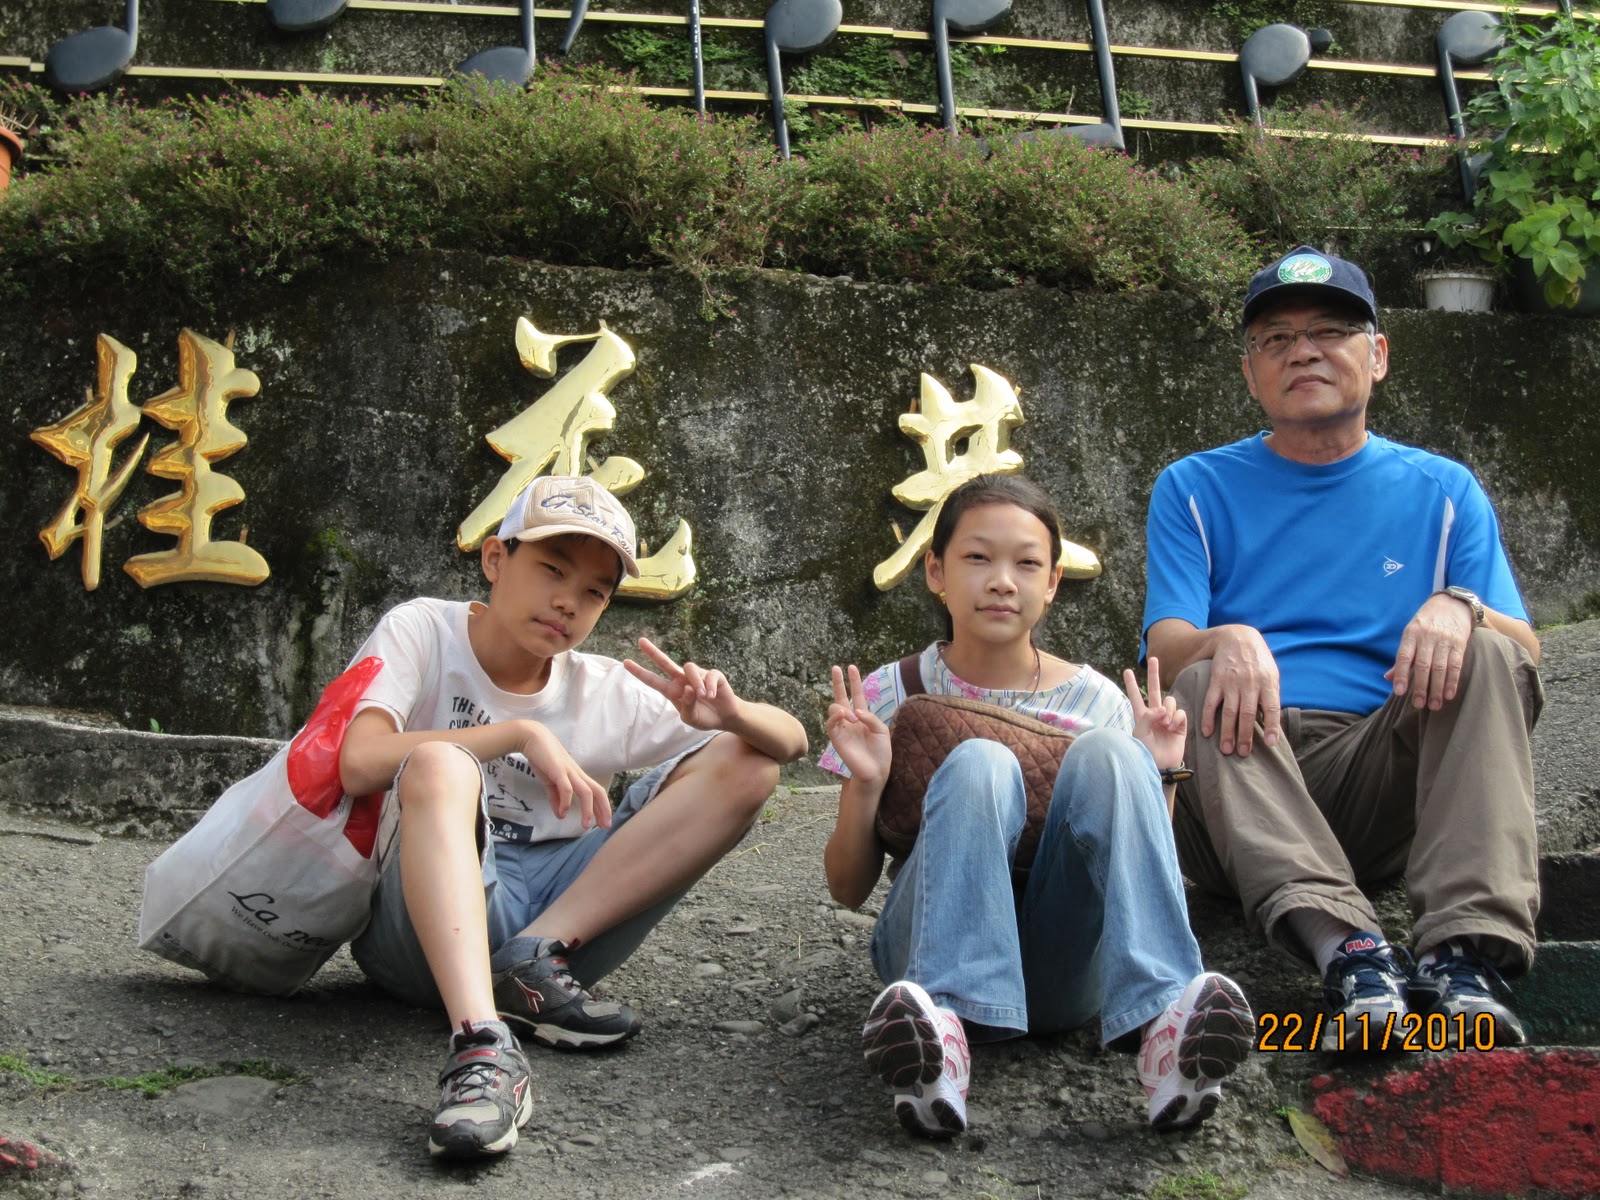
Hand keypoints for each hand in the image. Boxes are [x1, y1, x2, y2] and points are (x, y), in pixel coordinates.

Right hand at [517, 720, 611, 829]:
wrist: (532, 738)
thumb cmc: (543, 759)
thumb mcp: (550, 782)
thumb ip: (556, 798)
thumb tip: (561, 815)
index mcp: (577, 776)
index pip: (596, 792)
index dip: (603, 807)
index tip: (605, 823)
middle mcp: (577, 774)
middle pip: (597, 791)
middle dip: (603, 809)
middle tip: (605, 826)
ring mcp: (569, 771)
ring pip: (586, 791)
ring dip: (588, 809)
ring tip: (585, 825)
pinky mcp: (558, 770)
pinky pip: (567, 788)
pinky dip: (566, 802)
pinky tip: (563, 813)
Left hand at [624, 636, 741, 731]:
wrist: (725, 718)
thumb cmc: (705, 717)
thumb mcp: (691, 719)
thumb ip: (686, 706)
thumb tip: (687, 688)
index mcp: (673, 691)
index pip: (653, 680)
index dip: (640, 672)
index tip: (626, 662)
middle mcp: (682, 680)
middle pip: (665, 662)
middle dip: (652, 652)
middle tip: (640, 641)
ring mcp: (697, 675)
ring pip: (689, 669)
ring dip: (696, 684)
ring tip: (703, 697)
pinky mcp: (712, 674)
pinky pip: (708, 675)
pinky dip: (709, 687)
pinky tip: (712, 696)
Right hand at [826, 665, 891, 787]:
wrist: (875, 771)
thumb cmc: (881, 752)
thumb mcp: (881, 730)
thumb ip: (870, 717)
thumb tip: (855, 710)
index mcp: (863, 717)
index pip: (857, 695)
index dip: (855, 681)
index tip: (852, 667)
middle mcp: (851, 720)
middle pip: (840, 697)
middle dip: (838, 682)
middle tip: (835, 668)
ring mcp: (842, 728)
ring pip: (834, 708)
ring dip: (842, 708)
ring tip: (852, 717)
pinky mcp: (836, 738)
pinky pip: (831, 723)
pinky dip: (836, 716)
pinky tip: (844, 716)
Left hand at [1123, 657, 1186, 771]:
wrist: (1160, 766)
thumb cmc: (1145, 751)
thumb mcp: (1140, 733)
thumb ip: (1148, 717)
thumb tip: (1162, 708)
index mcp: (1141, 716)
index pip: (1136, 697)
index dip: (1132, 684)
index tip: (1126, 670)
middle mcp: (1155, 714)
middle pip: (1155, 690)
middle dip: (1154, 674)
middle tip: (1154, 658)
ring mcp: (1168, 718)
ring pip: (1170, 701)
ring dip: (1167, 710)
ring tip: (1164, 725)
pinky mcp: (1180, 725)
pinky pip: (1180, 712)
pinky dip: (1176, 718)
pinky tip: (1173, 728)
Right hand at [1201, 625, 1280, 756]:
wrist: (1238, 637)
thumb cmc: (1258, 660)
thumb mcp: (1272, 673)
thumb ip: (1271, 696)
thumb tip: (1273, 723)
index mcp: (1267, 683)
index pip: (1271, 708)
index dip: (1272, 726)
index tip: (1271, 743)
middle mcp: (1250, 683)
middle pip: (1247, 714)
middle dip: (1245, 736)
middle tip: (1243, 754)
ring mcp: (1232, 682)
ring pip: (1229, 712)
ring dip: (1227, 732)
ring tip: (1226, 750)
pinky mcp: (1216, 680)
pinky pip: (1211, 702)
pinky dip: (1208, 718)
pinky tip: (1207, 732)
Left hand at [1386, 593, 1474, 709]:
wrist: (1452, 604)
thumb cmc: (1426, 624)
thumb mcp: (1411, 634)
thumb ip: (1402, 657)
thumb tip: (1388, 678)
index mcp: (1411, 634)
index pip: (1404, 657)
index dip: (1401, 675)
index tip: (1399, 692)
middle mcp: (1427, 637)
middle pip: (1423, 666)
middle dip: (1420, 687)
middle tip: (1418, 705)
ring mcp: (1444, 640)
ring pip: (1440, 668)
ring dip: (1437, 689)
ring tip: (1434, 705)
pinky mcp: (1460, 643)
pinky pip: (1456, 665)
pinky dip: (1452, 681)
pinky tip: (1449, 694)